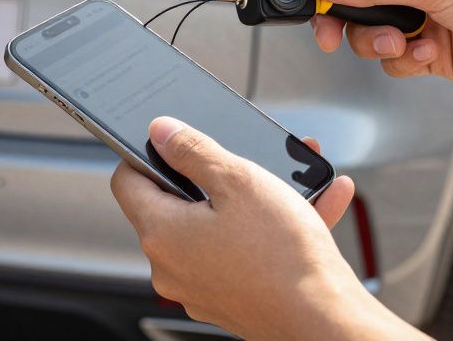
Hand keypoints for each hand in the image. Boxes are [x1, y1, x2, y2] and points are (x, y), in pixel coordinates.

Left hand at [110, 117, 424, 340]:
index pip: (127, 180)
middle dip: (216, 174)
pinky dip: (269, 228)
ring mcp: (200, 287)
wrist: (324, 320)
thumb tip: (160, 131)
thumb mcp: (237, 179)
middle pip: (177, 204)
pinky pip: (242, 252)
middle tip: (246, 157)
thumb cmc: (282, 255)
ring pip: (219, 226)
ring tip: (293, 177)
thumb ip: (192, 149)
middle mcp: (171, 266)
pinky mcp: (231, 299)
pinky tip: (314, 204)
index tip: (173, 140)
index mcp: (161, 233)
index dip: (147, 152)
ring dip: (254, 198)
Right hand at [310, 0, 452, 90]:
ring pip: (370, 33)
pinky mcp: (433, 49)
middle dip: (347, 21)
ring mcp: (424, 15)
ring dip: (380, 45)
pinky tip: (433, 55)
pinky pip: (395, 59)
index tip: (313, 5)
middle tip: (333, 39)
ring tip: (407, 45)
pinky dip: (405, 62)